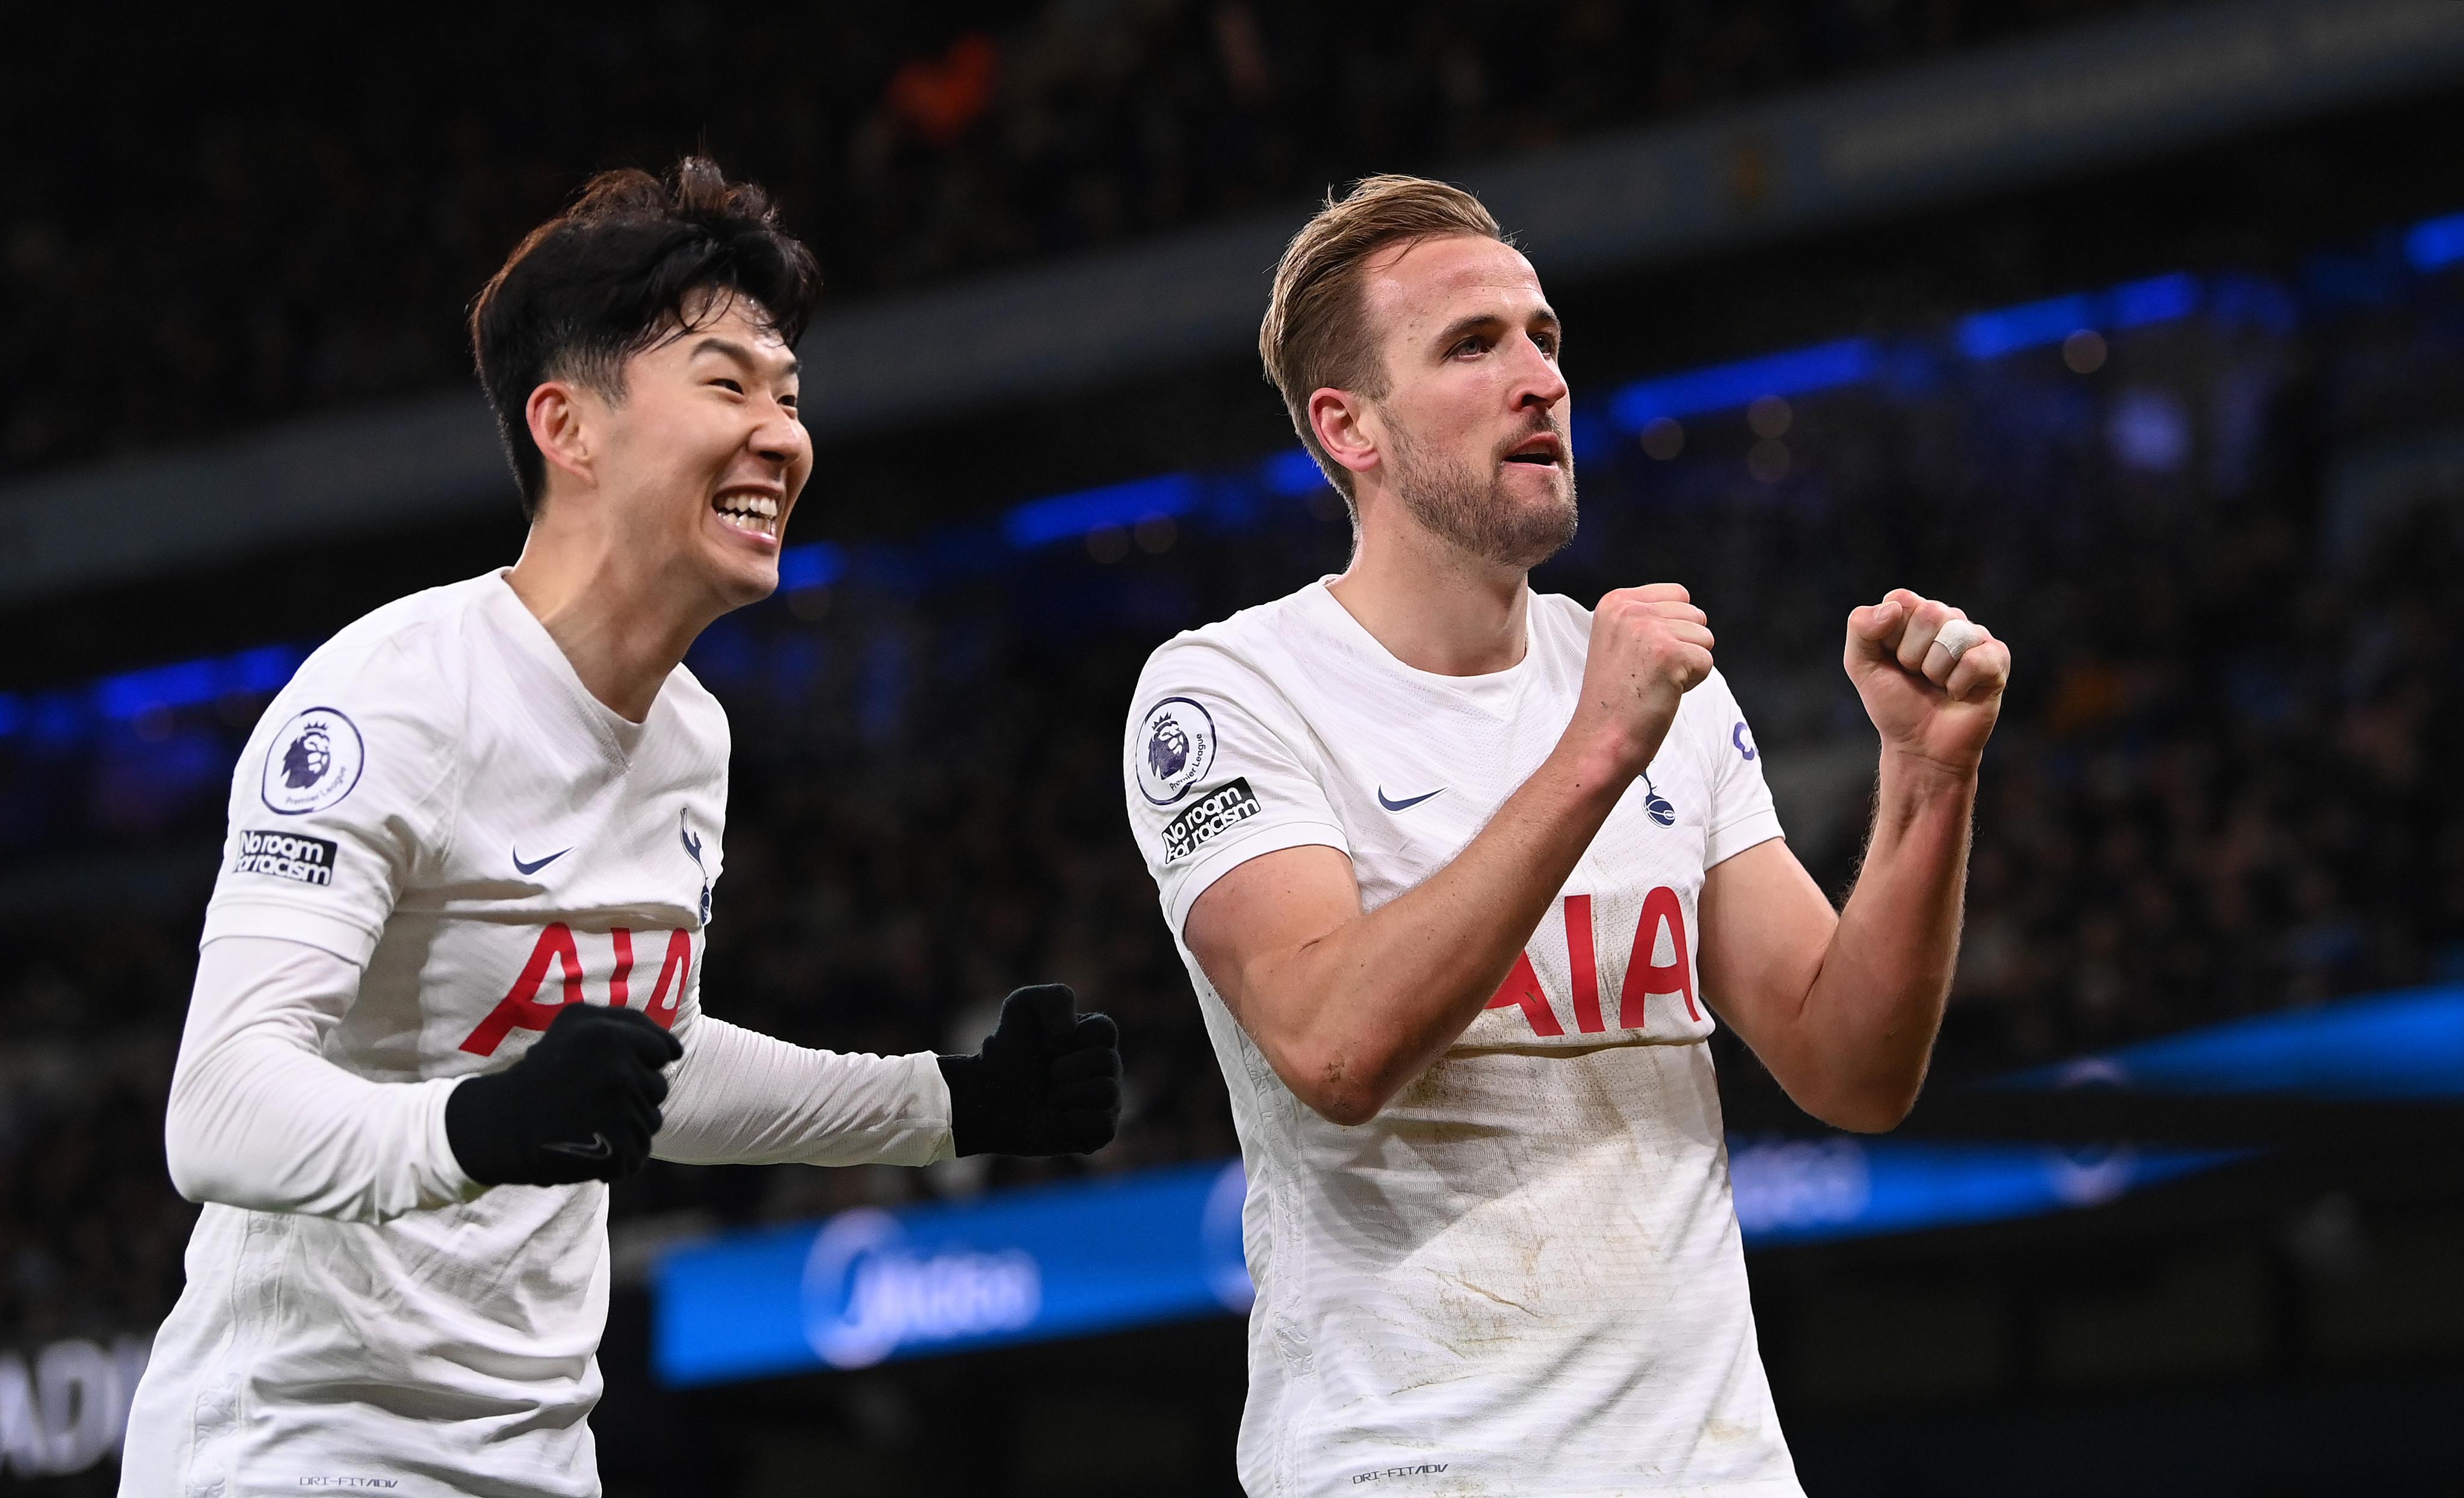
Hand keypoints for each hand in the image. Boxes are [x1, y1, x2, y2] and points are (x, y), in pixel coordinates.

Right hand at [445, 1005, 681, 1186]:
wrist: (504, 1124)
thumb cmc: (545, 1069)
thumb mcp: (576, 1023)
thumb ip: (628, 1022)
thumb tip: (675, 1047)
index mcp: (613, 1036)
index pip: (662, 1051)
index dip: (640, 1061)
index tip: (610, 1070)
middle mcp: (620, 1072)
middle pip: (659, 1089)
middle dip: (633, 1095)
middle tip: (592, 1098)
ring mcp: (618, 1113)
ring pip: (651, 1123)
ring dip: (626, 1125)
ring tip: (589, 1121)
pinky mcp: (615, 1150)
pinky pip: (638, 1154)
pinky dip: (619, 1155)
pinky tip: (590, 1145)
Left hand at [938, 984, 1122, 1156]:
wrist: (987, 1098)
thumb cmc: (1006, 1052)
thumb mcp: (1021, 1006)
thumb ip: (1054, 997)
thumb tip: (1070, 1030)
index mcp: (1095, 1037)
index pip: (1107, 1031)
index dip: (1072, 1040)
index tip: (1046, 1045)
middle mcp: (1107, 1068)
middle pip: (1109, 1062)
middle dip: (1067, 1068)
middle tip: (1046, 1075)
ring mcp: (1107, 1101)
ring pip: (1107, 1092)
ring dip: (1067, 1094)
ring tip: (1048, 1097)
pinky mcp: (1099, 1132)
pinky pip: (1104, 1125)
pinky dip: (1074, 1121)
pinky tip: (1057, 1118)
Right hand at [1568, 584, 1715, 777]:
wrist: (1602, 738)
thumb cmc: (1616, 699)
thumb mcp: (1619, 641)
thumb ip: (1647, 618)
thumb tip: (1691, 612)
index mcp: (1615, 601)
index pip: (1679, 595)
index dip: (1674, 629)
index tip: (1643, 656)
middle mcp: (1629, 609)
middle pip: (1695, 615)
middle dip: (1684, 646)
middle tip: (1649, 673)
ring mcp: (1648, 629)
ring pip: (1705, 638)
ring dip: (1689, 664)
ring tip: (1655, 682)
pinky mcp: (1669, 653)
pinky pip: (1706, 662)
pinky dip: (1693, 683)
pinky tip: (1663, 692)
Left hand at [1844, 588, 2010, 774]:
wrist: (1920, 747)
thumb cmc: (1894, 704)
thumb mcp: (1861, 666)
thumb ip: (1860, 628)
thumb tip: (1893, 608)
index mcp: (1914, 614)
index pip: (1902, 599)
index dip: (1891, 635)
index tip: (1892, 660)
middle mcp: (1947, 619)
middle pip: (1930, 613)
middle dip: (1912, 654)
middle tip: (1916, 676)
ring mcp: (1975, 636)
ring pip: (1953, 635)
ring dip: (1935, 671)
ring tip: (1936, 685)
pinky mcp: (1997, 659)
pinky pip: (1975, 660)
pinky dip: (1958, 685)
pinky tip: (1957, 694)